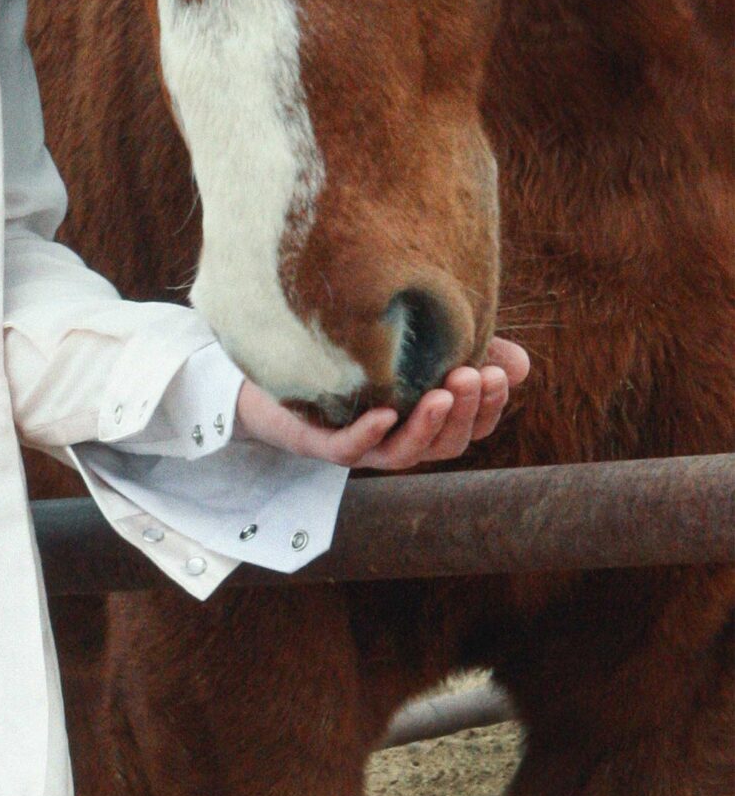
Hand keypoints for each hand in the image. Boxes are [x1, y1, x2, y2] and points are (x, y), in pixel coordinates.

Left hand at [236, 337, 529, 470]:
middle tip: (470, 375)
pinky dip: (366, 434)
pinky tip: (383, 414)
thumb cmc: (356, 350)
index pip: (471, 426)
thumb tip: (521, 365)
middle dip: (464, 411)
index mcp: (424, 419)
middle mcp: (396, 438)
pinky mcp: (319, 439)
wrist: (275, 352)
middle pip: (445, 444)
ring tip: (442, 393)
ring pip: (403, 454)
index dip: (489, 407)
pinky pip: (346, 449)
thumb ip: (466, 348)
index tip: (498, 372)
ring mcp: (359, 442)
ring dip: (427, 427)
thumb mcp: (418, 340)